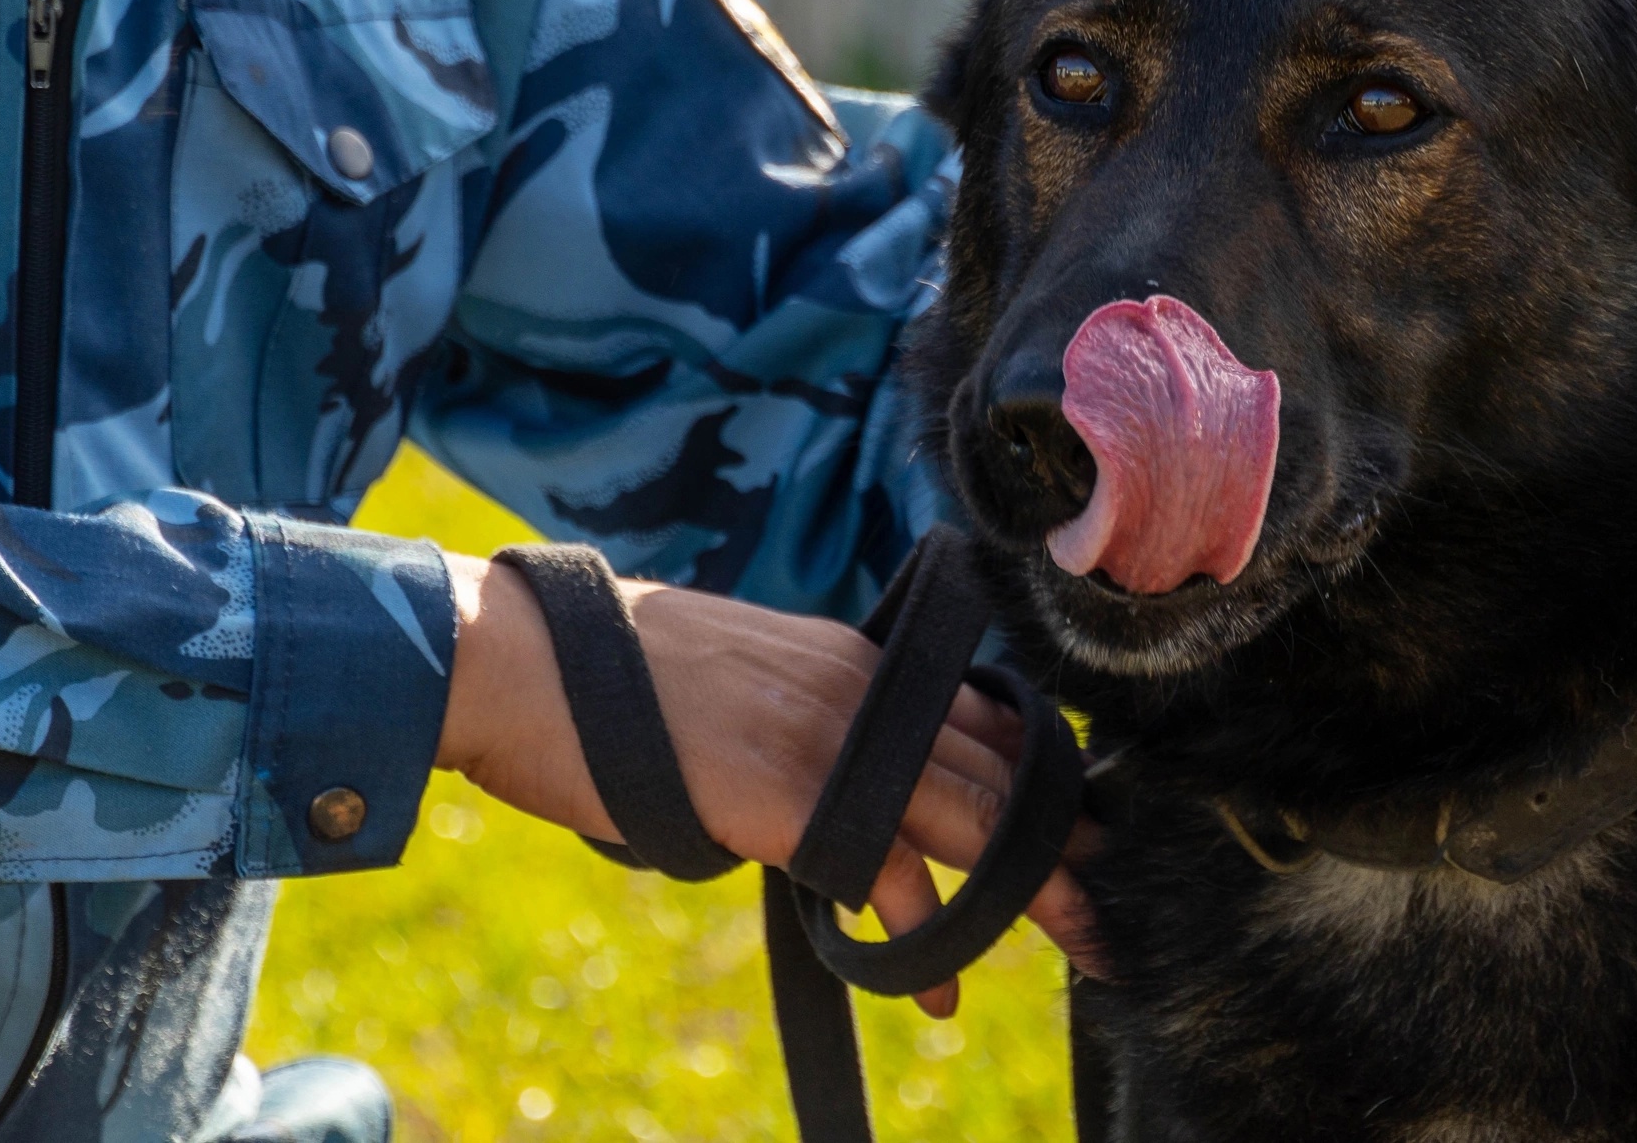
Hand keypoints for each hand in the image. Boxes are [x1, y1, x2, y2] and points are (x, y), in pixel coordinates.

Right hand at [434, 553, 1097, 1016]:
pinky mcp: (789, 792)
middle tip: (1111, 897)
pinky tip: (941, 981)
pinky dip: (921, 931)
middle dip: (1061, 839)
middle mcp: (859, 687)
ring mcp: (831, 737)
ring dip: (1031, 888)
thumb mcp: (740, 678)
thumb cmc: (612, 679)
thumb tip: (830, 785)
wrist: (525, 660)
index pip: (977, 711)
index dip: (1037, 772)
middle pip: (995, 768)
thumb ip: (805, 719)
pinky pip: (884, 869)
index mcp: (849, 657)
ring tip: (1082, 940)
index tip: (1083, 819)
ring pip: (967, 815)